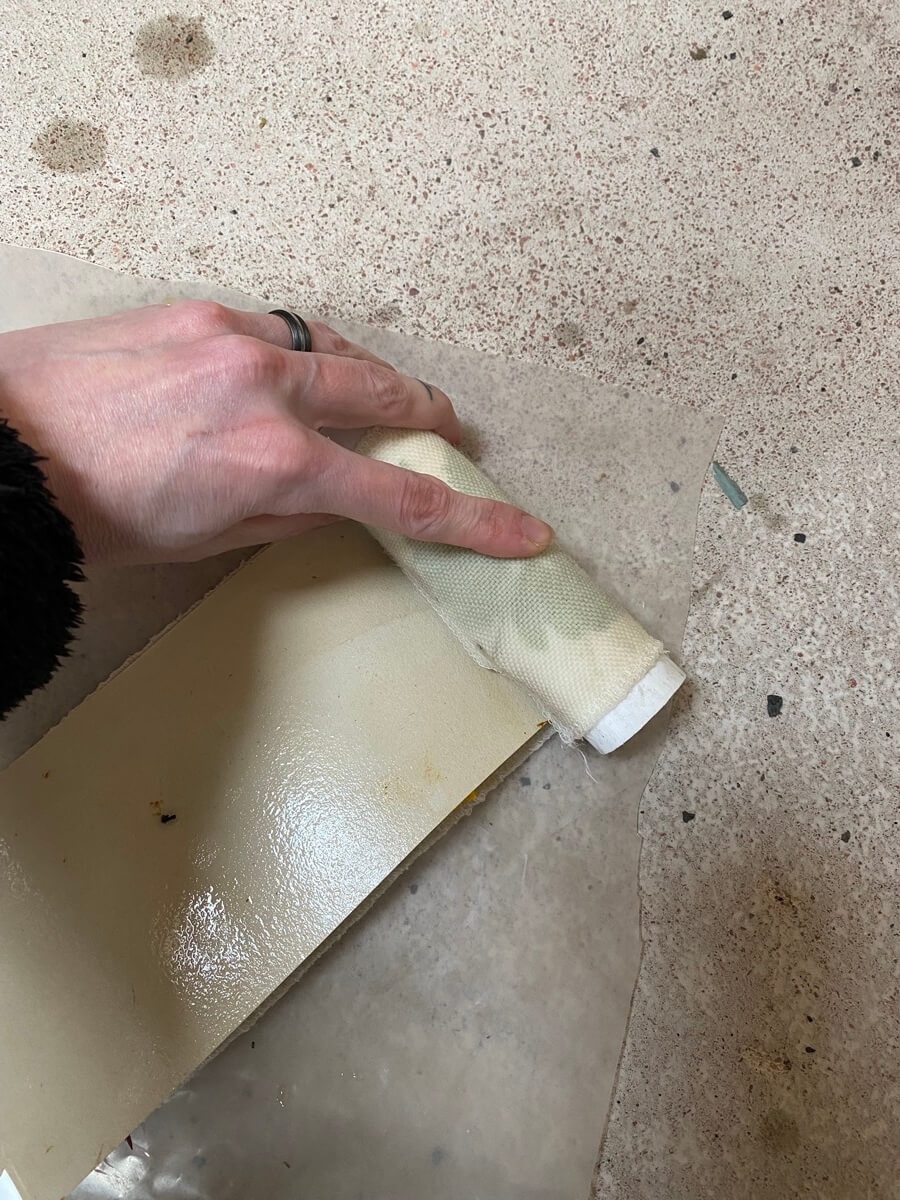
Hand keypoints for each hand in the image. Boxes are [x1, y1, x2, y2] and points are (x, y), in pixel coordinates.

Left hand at [0, 301, 552, 563]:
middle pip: (387, 398)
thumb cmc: (94, 512)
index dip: (473, 521)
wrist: (1, 449)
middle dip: (430, 421)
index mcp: (275, 464)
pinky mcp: (199, 310)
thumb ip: (285, 516)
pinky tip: (301, 369)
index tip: (522, 531)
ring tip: (382, 398)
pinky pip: (281, 327)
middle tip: (449, 435)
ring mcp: (234, 339)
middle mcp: (268, 390)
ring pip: (339, 348)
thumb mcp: (204, 541)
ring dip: (373, 376)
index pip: (402, 499)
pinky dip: (308, 352)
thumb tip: (331, 503)